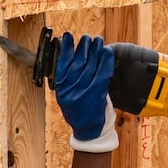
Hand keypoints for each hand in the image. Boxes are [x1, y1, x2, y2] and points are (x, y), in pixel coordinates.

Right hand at [53, 33, 116, 151]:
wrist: (88, 131)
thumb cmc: (78, 111)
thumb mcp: (66, 96)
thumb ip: (67, 79)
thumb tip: (71, 55)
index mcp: (61, 90)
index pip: (62, 64)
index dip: (66, 48)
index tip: (67, 36)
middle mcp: (70, 90)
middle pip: (77, 62)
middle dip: (82, 47)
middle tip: (86, 37)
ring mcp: (84, 92)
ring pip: (90, 65)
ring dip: (94, 50)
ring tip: (97, 40)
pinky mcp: (97, 94)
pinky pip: (102, 73)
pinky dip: (105, 60)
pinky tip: (106, 51)